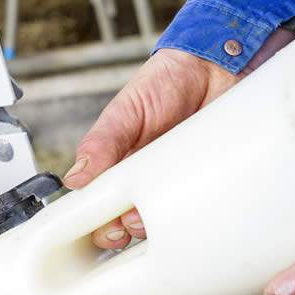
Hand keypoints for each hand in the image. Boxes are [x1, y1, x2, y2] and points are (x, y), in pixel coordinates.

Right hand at [65, 49, 240, 248]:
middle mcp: (146, 179)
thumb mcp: (126, 110)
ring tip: (152, 212)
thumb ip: (101, 143)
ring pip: (160, 222)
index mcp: (118, 165)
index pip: (100, 205)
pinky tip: (186, 206)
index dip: (97, 222)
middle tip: (124, 226)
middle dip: (121, 231)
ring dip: (154, 224)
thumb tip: (74, 178)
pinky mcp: (207, 181)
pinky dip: (192, 214)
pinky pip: (200, 208)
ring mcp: (177, 183)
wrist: (219, 63)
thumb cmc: (168, 81)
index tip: (100, 228)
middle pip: (125, 223)